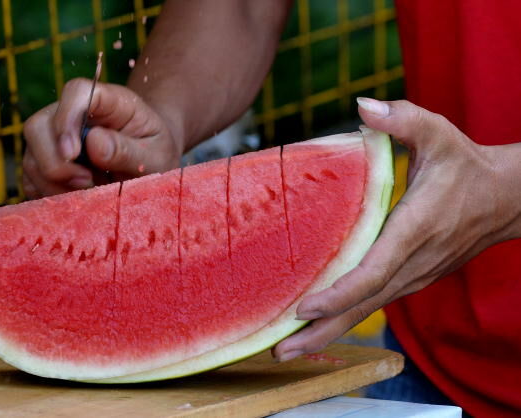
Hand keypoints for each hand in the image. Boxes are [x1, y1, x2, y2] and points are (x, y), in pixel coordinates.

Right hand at [22, 78, 182, 197]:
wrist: (150, 164)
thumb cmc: (155, 154)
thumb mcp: (155, 156)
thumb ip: (128, 151)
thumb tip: (93, 143)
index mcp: (108, 101)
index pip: (76, 92)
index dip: (67, 119)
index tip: (73, 153)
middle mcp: (73, 114)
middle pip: (38, 125)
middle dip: (55, 162)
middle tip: (87, 182)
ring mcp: (55, 137)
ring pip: (31, 156)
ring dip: (54, 183)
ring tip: (90, 190)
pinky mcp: (46, 161)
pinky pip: (31, 179)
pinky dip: (48, 193)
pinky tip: (77, 197)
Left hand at [274, 98, 520, 361]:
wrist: (504, 199)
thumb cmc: (465, 166)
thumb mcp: (437, 132)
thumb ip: (402, 119)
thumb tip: (362, 104)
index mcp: (414, 229)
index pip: (374, 270)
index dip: (339, 292)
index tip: (304, 307)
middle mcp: (411, 261)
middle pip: (362, 305)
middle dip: (321, 330)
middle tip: (279, 351)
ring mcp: (412, 276)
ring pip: (366, 311)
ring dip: (328, 333)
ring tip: (288, 351)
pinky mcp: (409, 278)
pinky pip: (372, 303)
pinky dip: (343, 320)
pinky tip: (316, 329)